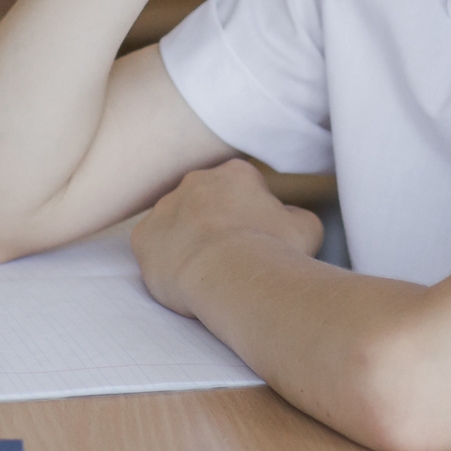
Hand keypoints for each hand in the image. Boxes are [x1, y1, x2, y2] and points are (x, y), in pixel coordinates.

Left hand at [132, 159, 324, 317]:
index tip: (258, 238)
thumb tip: (286, 216)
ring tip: (208, 270)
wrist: (231, 276)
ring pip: (178, 222)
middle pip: (207, 201)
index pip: (242, 187)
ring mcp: (165, 207)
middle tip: (232, 255)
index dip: (252, 215)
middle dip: (217, 223)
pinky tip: (185, 277)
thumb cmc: (273, 252)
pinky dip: (166, 259)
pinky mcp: (143, 235)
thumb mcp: (307, 228)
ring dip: (190, 240)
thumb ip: (296, 215)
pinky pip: (153, 245)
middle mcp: (195, 181)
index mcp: (235, 173)